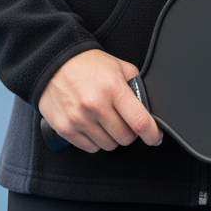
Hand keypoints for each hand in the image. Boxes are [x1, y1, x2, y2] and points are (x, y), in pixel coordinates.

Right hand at [38, 49, 162, 153]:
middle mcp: (95, 105)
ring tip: (104, 120)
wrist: (55, 62)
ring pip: (109, 145)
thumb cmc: (88, 64)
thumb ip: (135, 86)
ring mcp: (79, 118)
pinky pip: (90, 148)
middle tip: (123, 120)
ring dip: (111, 137)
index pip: (140, 121)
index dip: (152, 134)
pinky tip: (92, 125)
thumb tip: (147, 107)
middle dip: (129, 132)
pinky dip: (95, 140)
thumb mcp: (118, 66)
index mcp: (113, 88)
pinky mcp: (65, 128)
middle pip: (125, 138)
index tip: (155, 138)